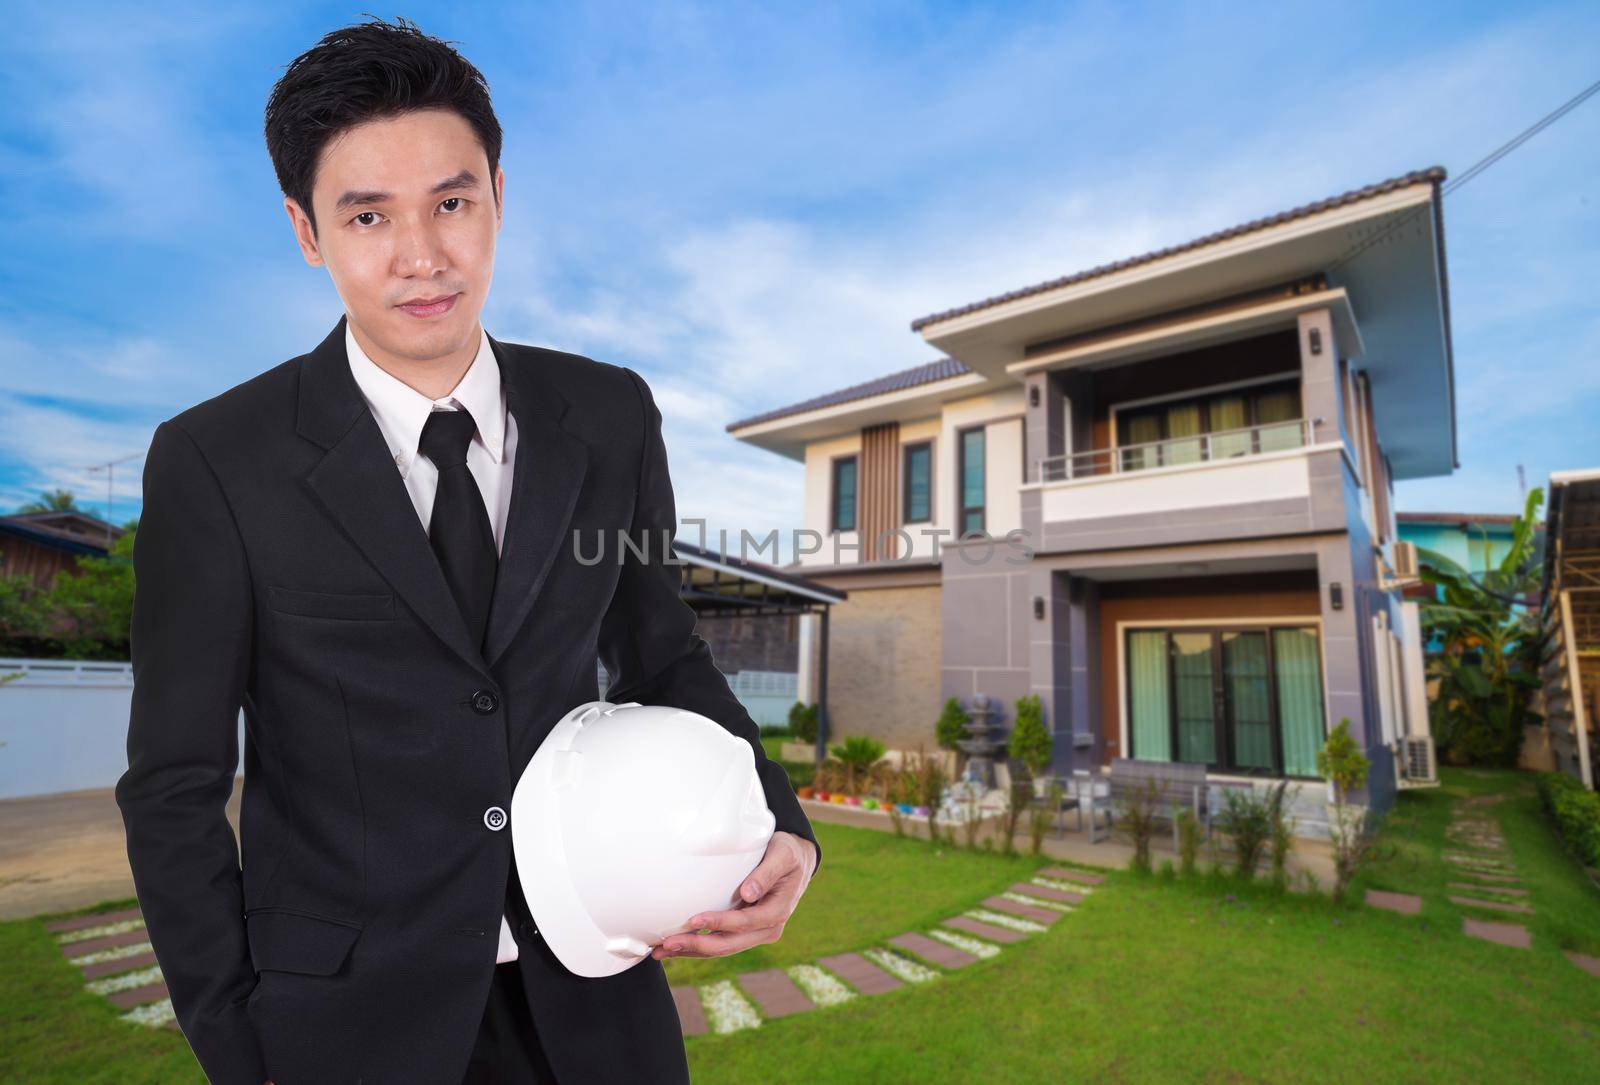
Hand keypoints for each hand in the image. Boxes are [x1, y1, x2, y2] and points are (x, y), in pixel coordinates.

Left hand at [651, 830, 816, 958]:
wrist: (796, 862)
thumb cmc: (788, 854)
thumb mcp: (783, 856)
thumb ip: (766, 874)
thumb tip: (748, 894)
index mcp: (777, 912)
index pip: (744, 922)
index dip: (719, 923)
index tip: (694, 920)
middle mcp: (767, 929)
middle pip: (728, 944)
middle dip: (696, 945)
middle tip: (667, 944)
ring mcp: (755, 933)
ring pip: (721, 947)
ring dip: (691, 950)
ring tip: (662, 950)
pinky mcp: (744, 930)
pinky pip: (720, 941)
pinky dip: (697, 945)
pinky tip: (676, 945)